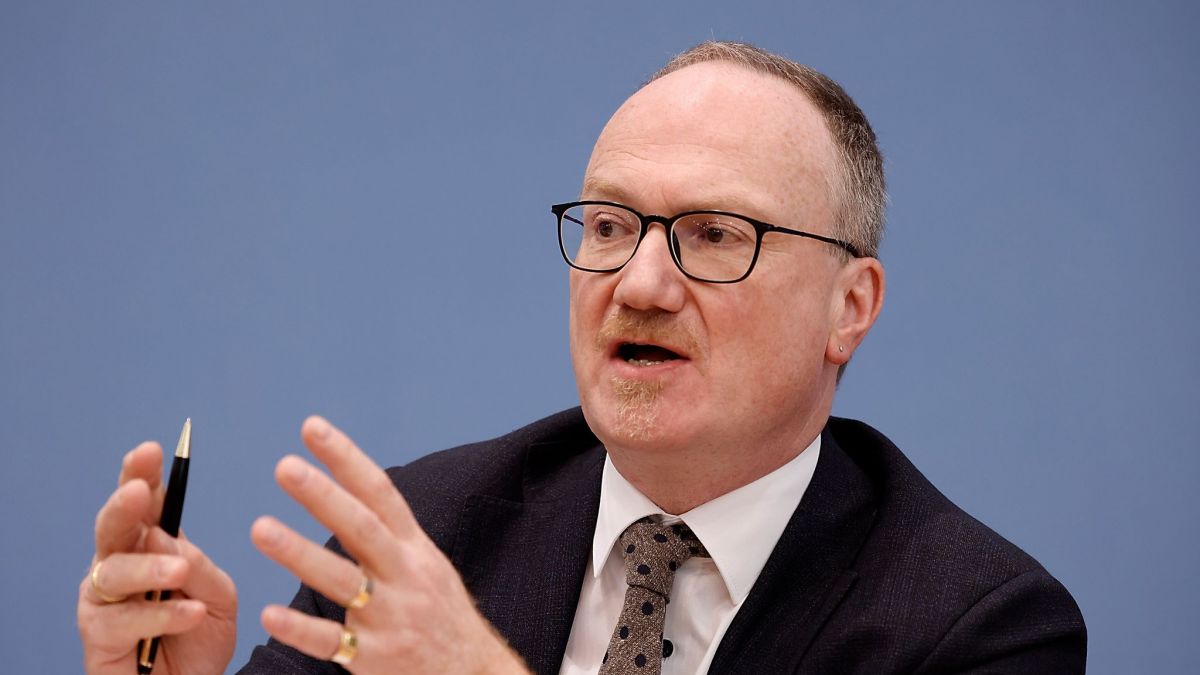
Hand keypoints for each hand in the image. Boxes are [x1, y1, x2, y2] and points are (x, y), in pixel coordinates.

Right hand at [77, 441, 237, 674]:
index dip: (143, 475)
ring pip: (115, 571)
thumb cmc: (200, 638)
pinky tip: (191, 613)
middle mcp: (120, 565)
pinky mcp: (97, 635)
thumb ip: (198, 566)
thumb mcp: (218, 596)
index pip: (145, 503)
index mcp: (152, 545)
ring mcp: (103, 599)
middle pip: (113, 526)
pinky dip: (161, 615)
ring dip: (150, 569)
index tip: (152, 450)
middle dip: (123, 504)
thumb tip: (165, 539)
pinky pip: (124, 618)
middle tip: (137, 491)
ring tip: (181, 573)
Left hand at [250, 416, 527, 673]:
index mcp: (415, 548)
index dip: (347, 459)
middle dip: (323, 495)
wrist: (473, 674)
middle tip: (285, 466)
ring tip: (260, 527)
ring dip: (300, 554)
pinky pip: (332, 643)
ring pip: (342, 581)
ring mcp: (390, 617)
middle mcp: (405, 575)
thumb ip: (391, 533)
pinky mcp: (374, 658)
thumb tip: (351, 488)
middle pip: (362, 529)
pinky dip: (301, 629)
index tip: (312, 428)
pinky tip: (270, 613)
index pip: (380, 493)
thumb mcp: (428, 564)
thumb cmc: (442, 615)